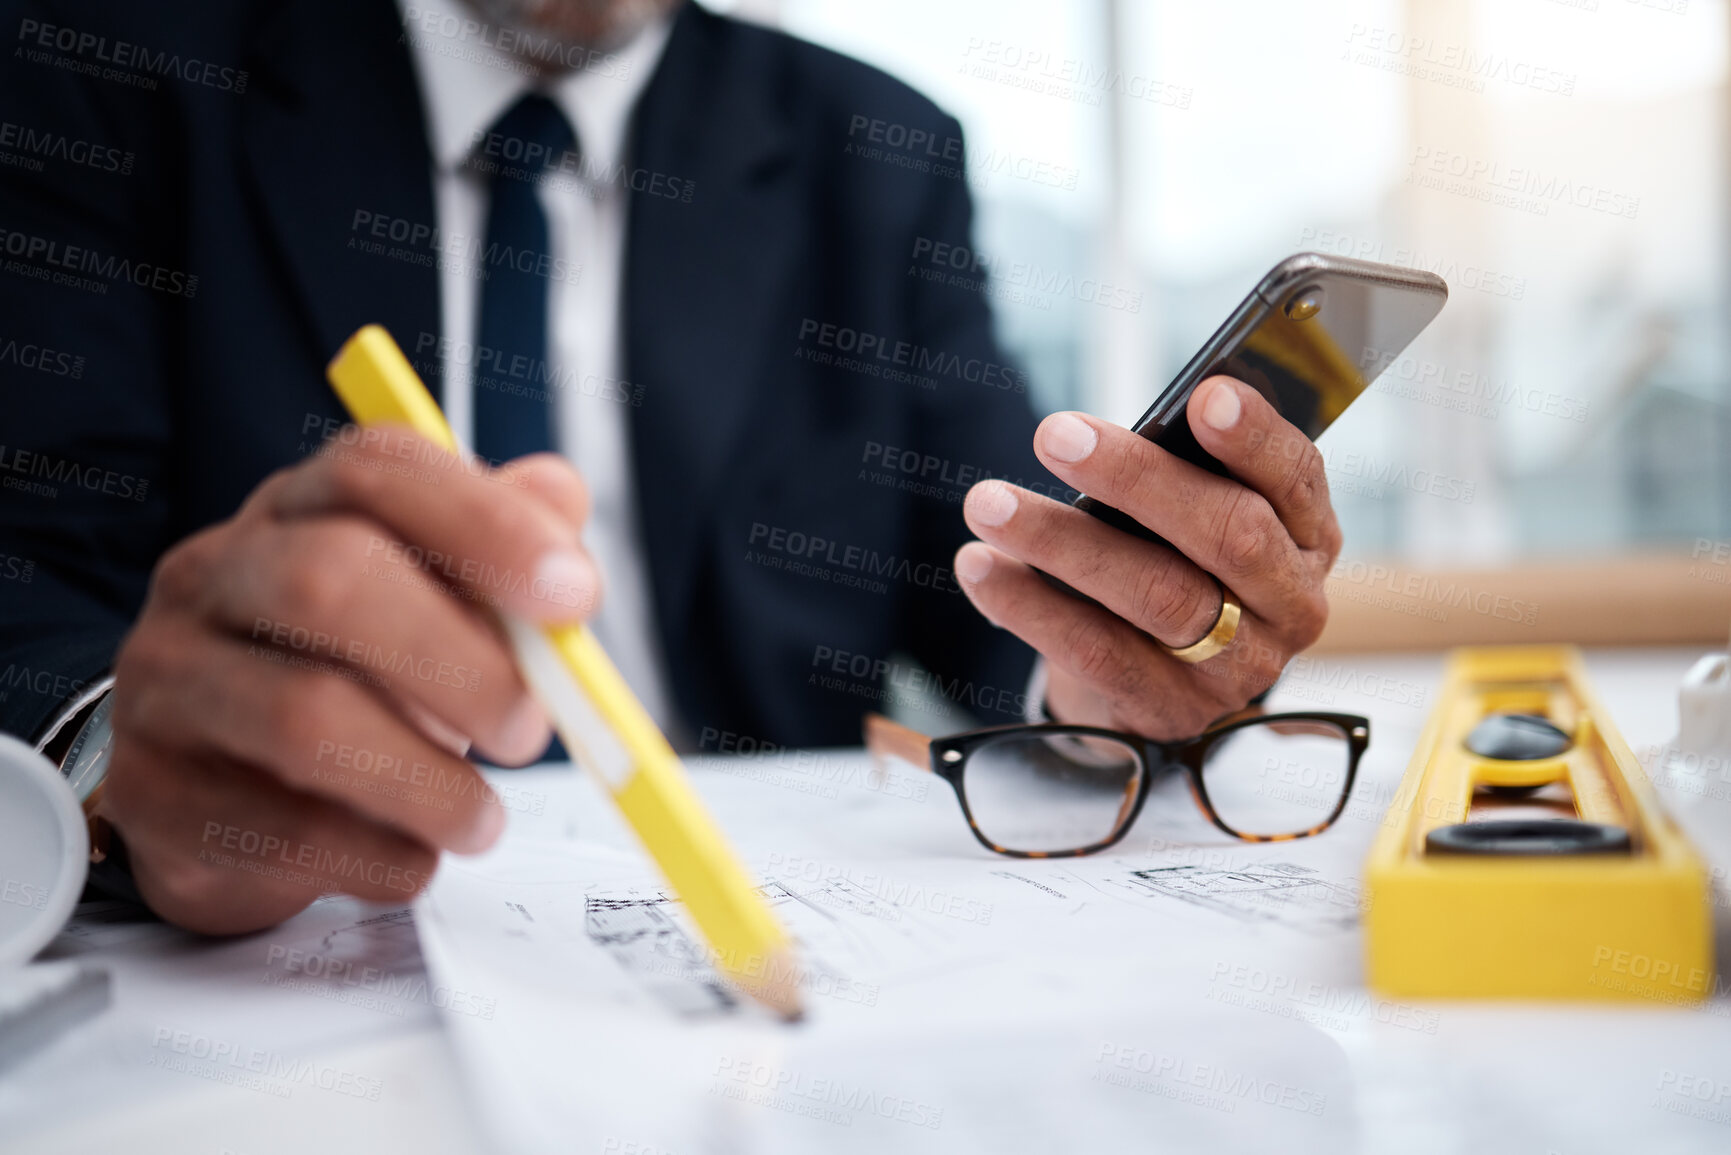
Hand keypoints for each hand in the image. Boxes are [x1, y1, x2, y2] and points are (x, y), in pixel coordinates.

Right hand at [103, 428, 597, 933]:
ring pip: (306, 718)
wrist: (227, 795)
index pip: (378, 470)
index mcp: (297, 508)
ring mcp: (169, 681)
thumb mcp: (434, 600)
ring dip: (429, 782)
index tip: (574, 595)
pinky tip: (413, 857)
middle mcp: (213, 575)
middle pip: (331, 581)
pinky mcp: (158, 794)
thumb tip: (561, 495)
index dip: (486, 523)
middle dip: (460, 662)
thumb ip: (500, 549)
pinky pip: (285, 831)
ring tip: (483, 819)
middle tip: (530, 729)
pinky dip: (380, 855)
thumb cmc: (353, 678)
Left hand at [954, 376, 1339, 739]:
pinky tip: (981, 566)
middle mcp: (1291, 605)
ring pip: (1157, 595)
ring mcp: (1237, 668)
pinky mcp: (1171, 709)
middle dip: (1136, 478)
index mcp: (1309, 535)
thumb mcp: (1198, 513)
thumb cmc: (1175, 560)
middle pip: (1228, 534)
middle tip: (1054, 434)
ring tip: (989, 503)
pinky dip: (1030, 605)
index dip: (1255, 437)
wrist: (1159, 679)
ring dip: (1062, 541)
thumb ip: (1184, 473)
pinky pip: (1096, 652)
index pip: (1297, 477)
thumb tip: (1111, 434)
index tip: (1203, 395)